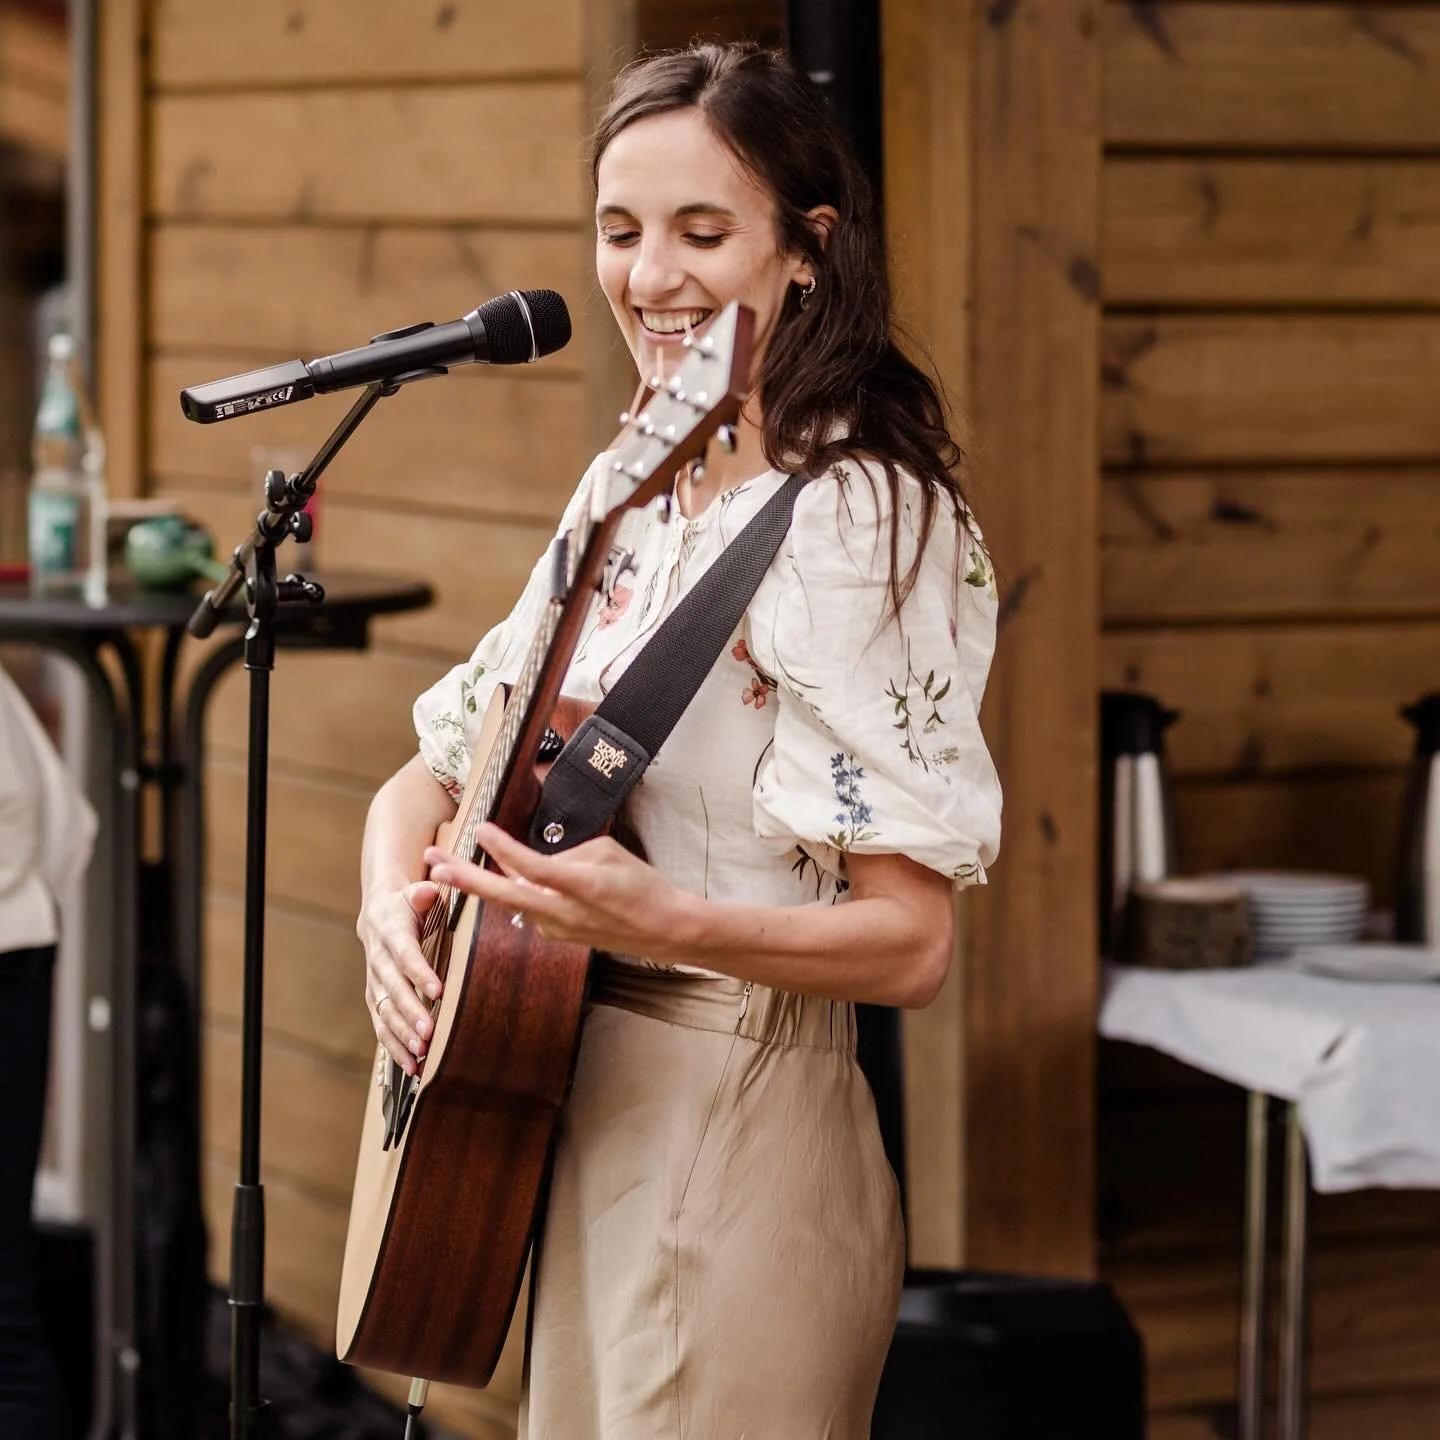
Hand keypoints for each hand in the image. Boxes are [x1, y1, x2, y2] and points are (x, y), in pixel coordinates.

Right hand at [357, 880, 443, 1076]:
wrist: (378, 915)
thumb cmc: (407, 905)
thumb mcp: (415, 891)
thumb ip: (423, 892)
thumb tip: (430, 891)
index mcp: (391, 933)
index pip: (406, 954)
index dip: (420, 972)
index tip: (438, 990)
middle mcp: (379, 961)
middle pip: (395, 990)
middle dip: (411, 1013)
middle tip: (429, 1033)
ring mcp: (375, 984)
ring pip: (386, 1013)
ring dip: (402, 1035)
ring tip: (421, 1054)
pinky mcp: (376, 1000)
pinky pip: (382, 1026)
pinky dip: (394, 1047)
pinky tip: (411, 1066)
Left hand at [423, 823, 697, 962]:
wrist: (662, 929)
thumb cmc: (640, 886)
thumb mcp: (607, 854)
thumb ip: (566, 854)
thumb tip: (535, 860)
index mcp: (580, 887)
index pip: (534, 867)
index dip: (504, 850)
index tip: (480, 829)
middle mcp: (562, 913)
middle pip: (505, 896)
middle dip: (465, 879)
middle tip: (433, 864)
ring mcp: (556, 928)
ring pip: (511, 900)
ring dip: (481, 883)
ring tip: (447, 864)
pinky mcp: (556, 935)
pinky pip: (528, 906)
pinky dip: (515, 889)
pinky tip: (507, 876)